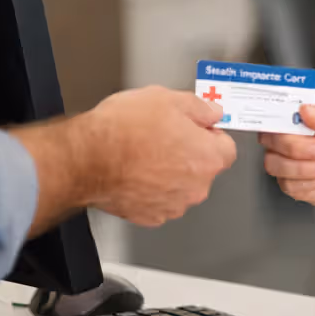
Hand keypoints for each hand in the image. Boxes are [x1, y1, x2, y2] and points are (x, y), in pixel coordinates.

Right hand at [78, 86, 237, 225]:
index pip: (227, 147)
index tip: (195, 127)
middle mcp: (196, 187)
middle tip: (163, 135)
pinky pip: (159, 199)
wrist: (87, 158)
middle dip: (188, 153)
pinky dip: (151, 188)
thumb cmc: (123, 130)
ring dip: (169, 172)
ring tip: (144, 152)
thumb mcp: (167, 98)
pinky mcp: (150, 216)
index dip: (209, 133)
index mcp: (207, 157)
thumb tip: (211, 112)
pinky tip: (135, 171)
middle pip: (203, 168)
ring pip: (181, 185)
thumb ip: (199, 107)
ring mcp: (173, 205)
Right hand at [257, 96, 314, 213]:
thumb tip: (306, 109)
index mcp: (309, 110)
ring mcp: (289, 157)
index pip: (280, 102)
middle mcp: (294, 132)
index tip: (284, 116)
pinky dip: (310, 181)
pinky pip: (286, 182)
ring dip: (304, 167)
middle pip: (270, 134)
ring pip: (273, 161)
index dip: (274, 107)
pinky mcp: (291, 180)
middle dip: (296, 145)